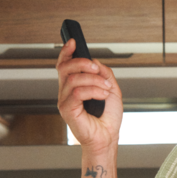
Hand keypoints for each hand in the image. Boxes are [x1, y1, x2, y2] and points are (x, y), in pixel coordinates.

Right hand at [56, 38, 122, 152]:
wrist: (108, 136)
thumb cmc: (108, 117)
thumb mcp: (111, 88)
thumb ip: (104, 73)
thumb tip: (95, 61)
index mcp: (75, 85)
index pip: (64, 65)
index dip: (67, 52)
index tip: (74, 42)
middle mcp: (66, 92)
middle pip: (65, 68)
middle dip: (82, 63)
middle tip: (97, 69)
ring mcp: (65, 101)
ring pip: (73, 79)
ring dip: (94, 80)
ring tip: (105, 89)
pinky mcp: (67, 110)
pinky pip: (77, 92)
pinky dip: (93, 91)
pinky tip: (102, 96)